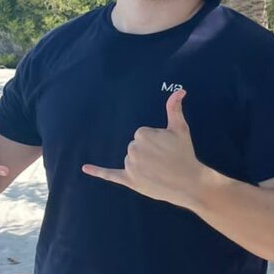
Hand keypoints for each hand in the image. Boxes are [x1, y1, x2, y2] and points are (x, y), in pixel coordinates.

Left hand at [82, 89, 204, 206]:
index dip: (156, 142)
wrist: (189, 183)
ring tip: (159, 171)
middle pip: (135, 147)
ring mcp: (130, 166)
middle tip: (164, 161)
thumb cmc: (184, 154)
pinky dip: (98, 171)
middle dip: (148, 154)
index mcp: (142, 134)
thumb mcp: (180, 128)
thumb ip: (174, 108)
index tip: (166, 149)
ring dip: (142, 166)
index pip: (142, 135)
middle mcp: (133, 149)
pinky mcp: (129, 180)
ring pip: (131, 161)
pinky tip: (85, 168)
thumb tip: (180, 90)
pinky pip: (110, 174)